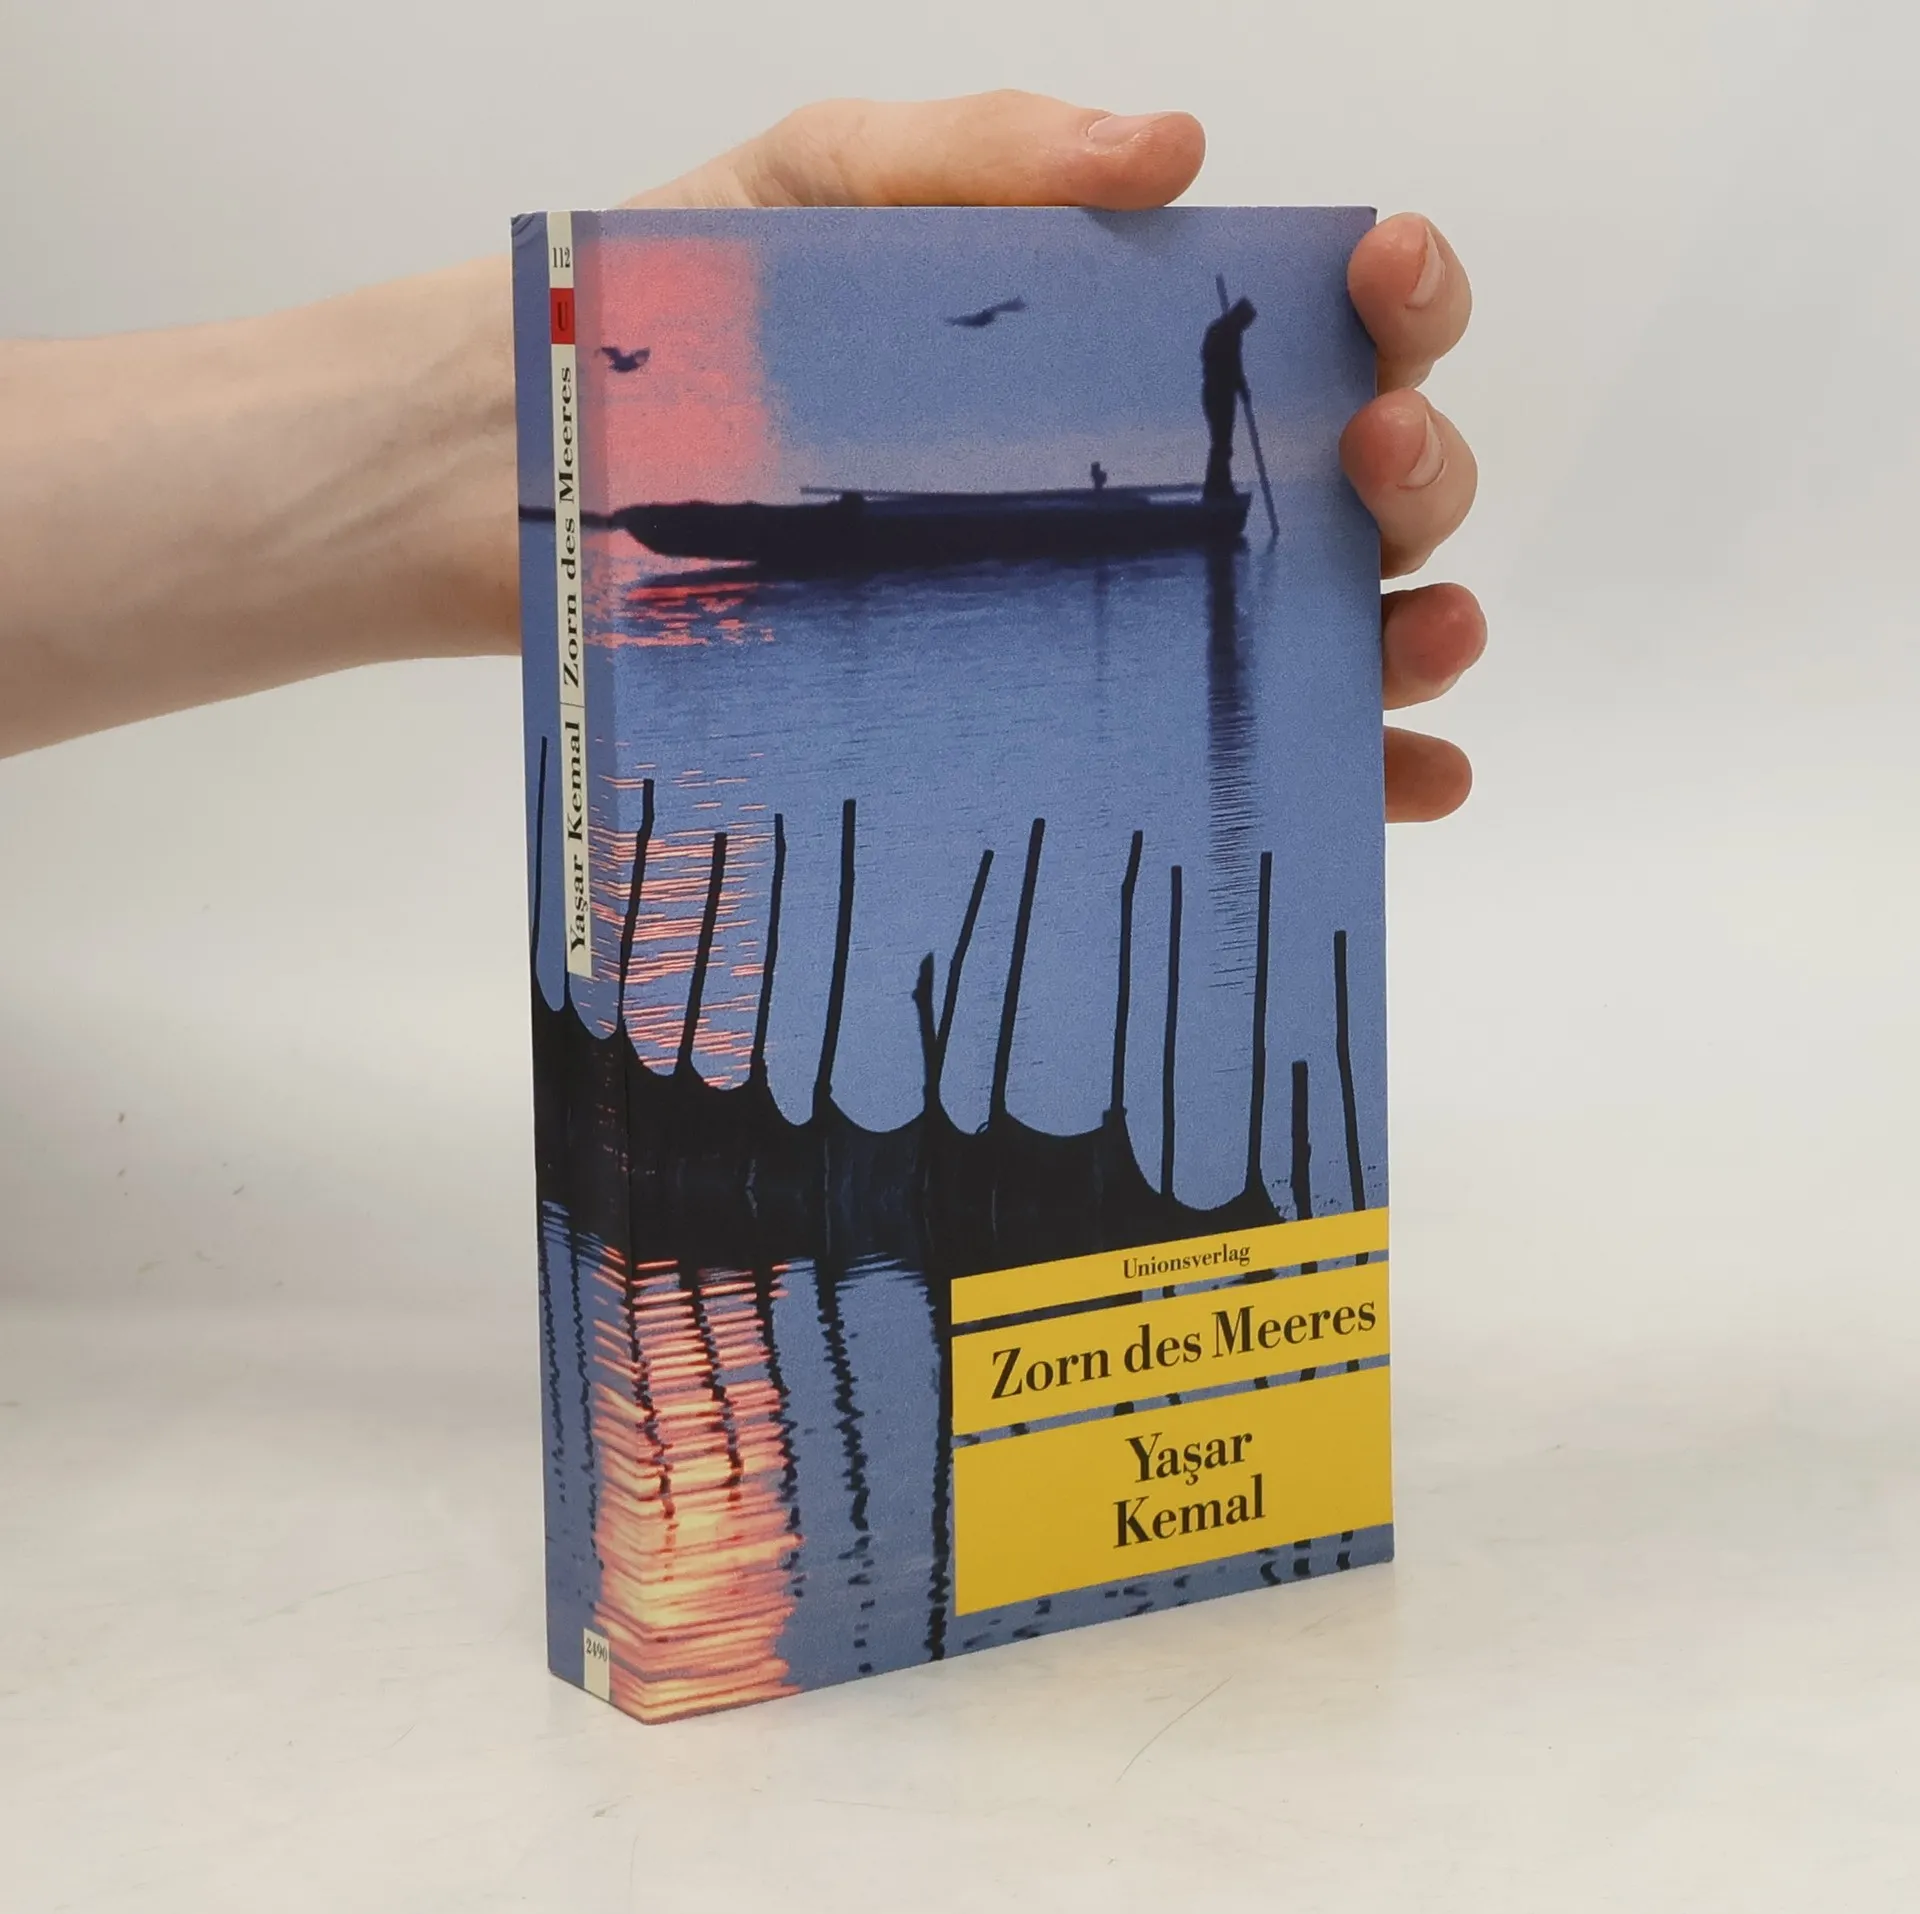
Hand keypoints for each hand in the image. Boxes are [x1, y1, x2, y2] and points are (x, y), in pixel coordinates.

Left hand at [631, 91, 1482, 822]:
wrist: (546, 477)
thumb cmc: (694, 328)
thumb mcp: (826, 190)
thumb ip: (986, 151)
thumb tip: (1175, 149)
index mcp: (1130, 350)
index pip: (1312, 322)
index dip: (1392, 295)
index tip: (1379, 271)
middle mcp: (1156, 487)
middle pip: (1357, 480)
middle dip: (1415, 466)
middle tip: (1369, 452)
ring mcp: (1126, 613)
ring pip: (1332, 624)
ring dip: (1417, 627)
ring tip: (1425, 630)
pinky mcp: (1083, 727)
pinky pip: (1247, 754)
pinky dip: (1357, 768)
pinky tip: (1408, 774)